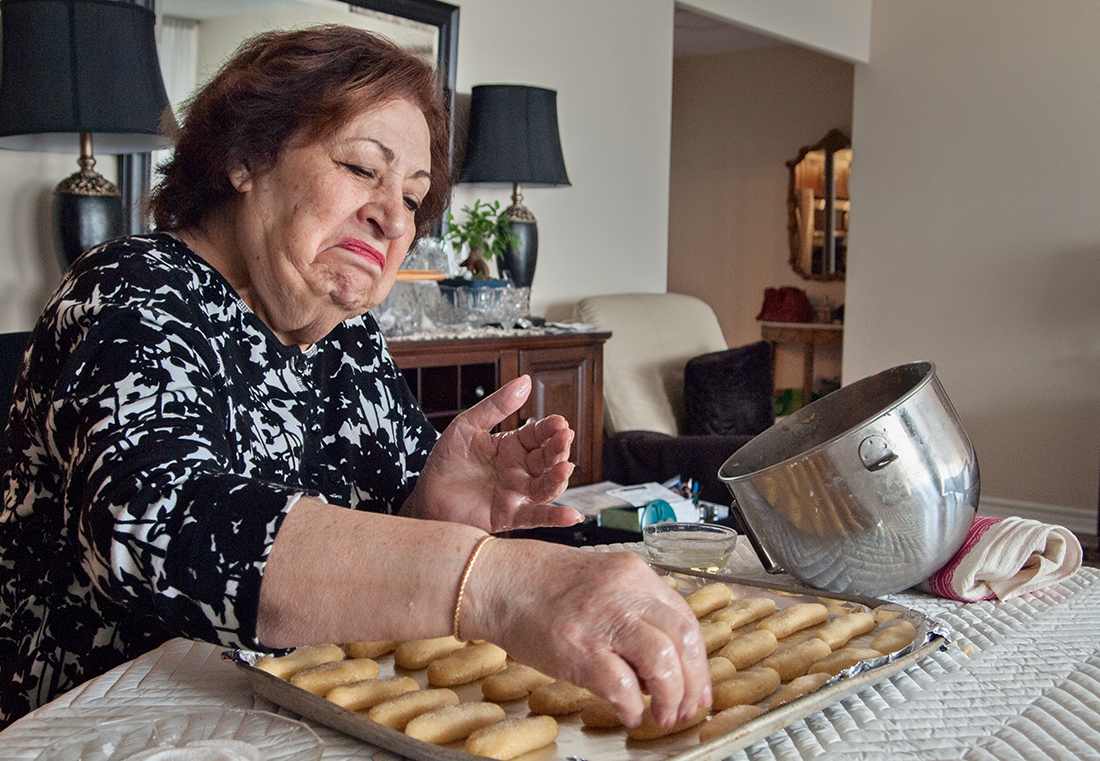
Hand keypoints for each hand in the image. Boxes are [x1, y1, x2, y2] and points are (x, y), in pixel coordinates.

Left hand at [401, 375, 580, 531]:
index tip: (560, 422)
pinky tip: (571, 516)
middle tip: (564, 438)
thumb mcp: (467, 426)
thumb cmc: (446, 461)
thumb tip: (524, 382)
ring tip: (564, 468)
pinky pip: (536, 517)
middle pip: (547, 459)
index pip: (537, 434)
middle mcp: (520, 469)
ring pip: (546, 486)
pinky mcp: (510, 516)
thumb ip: (496, 406)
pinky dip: (555, 518)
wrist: (426, 497)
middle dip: (558, 449)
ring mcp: (517, 493)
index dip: (550, 428)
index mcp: (512, 446)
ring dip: (558, 478)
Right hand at [463, 540, 712, 727]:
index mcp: (632, 573)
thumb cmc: (537, 583)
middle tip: (687, 707)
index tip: (698, 683)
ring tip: (662, 715)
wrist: (493, 581)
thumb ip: (631, 608)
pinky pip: (622, 686)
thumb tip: (659, 657)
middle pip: (683, 639)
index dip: (697, 658)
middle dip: (693, 682)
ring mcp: (601, 619)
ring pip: (663, 662)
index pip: (684, 618)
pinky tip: (629, 714)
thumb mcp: (597, 581)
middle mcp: (624, 591)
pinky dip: (632, 707)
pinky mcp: (577, 648)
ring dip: (671, 697)